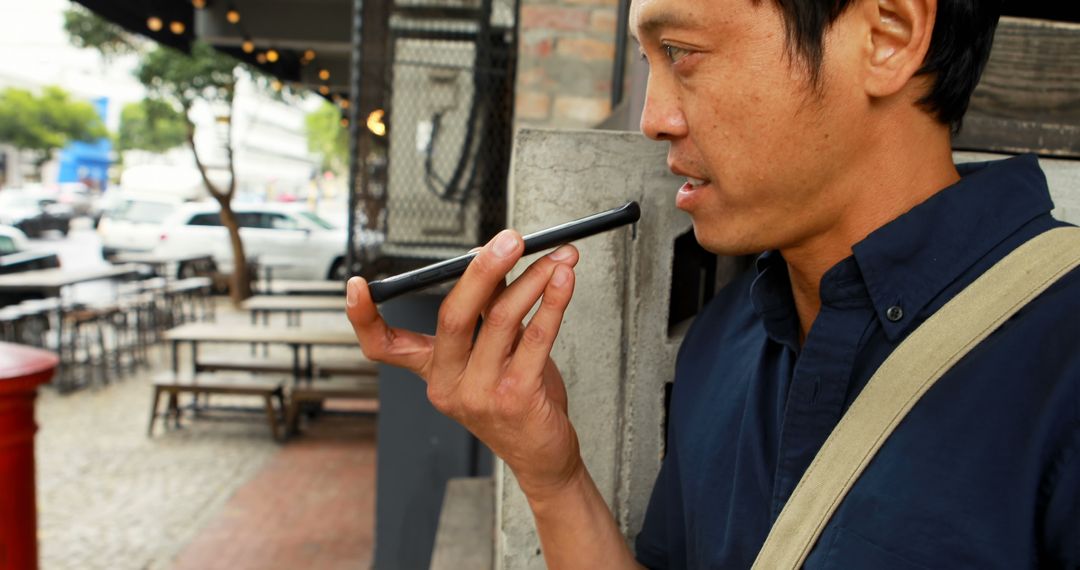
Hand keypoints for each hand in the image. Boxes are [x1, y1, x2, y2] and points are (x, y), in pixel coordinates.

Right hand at [345, 230, 584, 497]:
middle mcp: (449, 384)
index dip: (364, 319)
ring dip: (533, 280)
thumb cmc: (518, 401)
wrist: (543, 456)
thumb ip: (489, 309)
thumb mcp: (495, 353)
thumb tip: (492, 259)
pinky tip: (564, 282)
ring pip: (501, 319)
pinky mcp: (516, 397)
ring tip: (555, 258)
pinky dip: (553, 304)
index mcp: (434, 372)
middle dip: (483, 269)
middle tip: (509, 240)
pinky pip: (535, 338)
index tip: (356, 287)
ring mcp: (481, 393)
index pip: (384, 348)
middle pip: (453, 315)